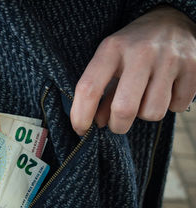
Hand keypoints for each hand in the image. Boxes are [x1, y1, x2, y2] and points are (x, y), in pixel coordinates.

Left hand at [71, 6, 195, 134]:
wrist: (170, 21)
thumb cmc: (132, 49)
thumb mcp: (110, 62)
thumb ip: (102, 93)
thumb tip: (98, 123)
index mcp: (112, 49)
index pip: (89, 88)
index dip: (81, 115)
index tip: (80, 130)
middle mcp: (140, 53)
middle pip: (124, 109)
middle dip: (117, 126)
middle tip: (117, 123)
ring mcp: (169, 59)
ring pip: (152, 113)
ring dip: (145, 113)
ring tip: (145, 97)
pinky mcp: (193, 67)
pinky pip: (177, 107)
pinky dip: (170, 105)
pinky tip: (166, 89)